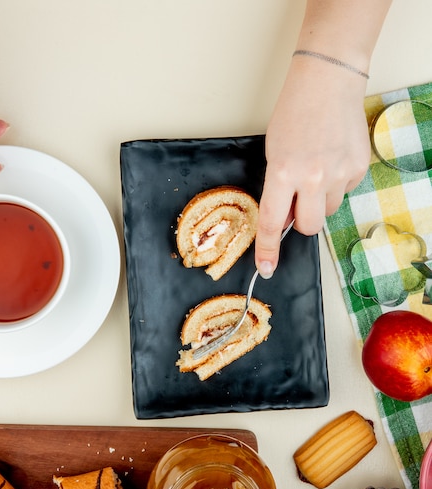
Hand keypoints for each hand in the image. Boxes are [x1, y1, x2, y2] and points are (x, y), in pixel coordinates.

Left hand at [254, 60, 369, 277]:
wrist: (327, 84)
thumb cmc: (293, 115)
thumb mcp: (273, 154)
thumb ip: (277, 189)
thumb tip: (284, 218)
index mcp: (282, 173)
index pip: (271, 222)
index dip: (267, 249)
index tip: (266, 267)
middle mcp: (312, 178)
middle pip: (307, 227)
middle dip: (299, 221)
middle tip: (296, 200)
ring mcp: (338, 174)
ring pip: (327, 211)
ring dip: (318, 201)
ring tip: (316, 170)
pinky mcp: (358, 169)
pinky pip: (344, 193)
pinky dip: (335, 184)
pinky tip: (331, 160)